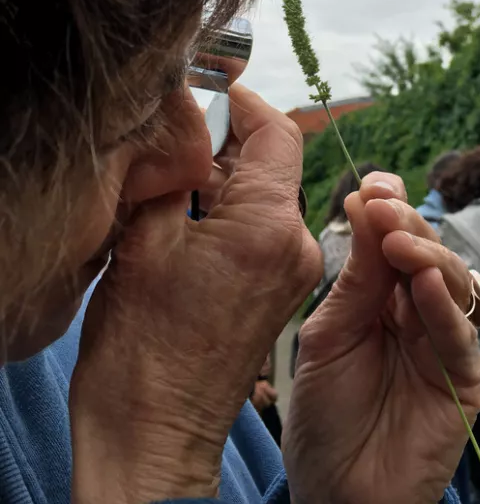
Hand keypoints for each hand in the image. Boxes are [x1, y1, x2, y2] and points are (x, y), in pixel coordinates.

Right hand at [70, 85, 321, 503]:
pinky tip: (188, 215)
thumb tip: (181, 116)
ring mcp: (291, 271)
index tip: (208, 90)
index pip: (279, 133)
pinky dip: (232, 210)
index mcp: (269, 226)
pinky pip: (264, 228)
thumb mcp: (144, 241)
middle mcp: (294, 245)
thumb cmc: (143, 350)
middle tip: (175, 135)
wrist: (156, 432)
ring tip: (173, 178)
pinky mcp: (279, 290)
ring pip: (268, 195)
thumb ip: (171, 168)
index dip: (242, 103)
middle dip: (227, 141)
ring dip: (226, 177)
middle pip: (275, 162)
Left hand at [283, 172, 479, 503]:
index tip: (371, 185)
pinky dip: (445, 306)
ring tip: (399, 238)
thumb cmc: (325, 414)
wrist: (335, 492)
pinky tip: (428, 282)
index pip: (395, 240)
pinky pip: (460, 336)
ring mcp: (443, 344)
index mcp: (382, 297)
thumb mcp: (330, 333)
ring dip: (428, 256)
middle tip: (381, 205)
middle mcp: (418, 313)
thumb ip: (356, 277)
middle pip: (427, 254)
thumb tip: (362, 203)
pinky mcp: (464, 381)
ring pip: (453, 284)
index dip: (389, 209)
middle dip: (406, 224)